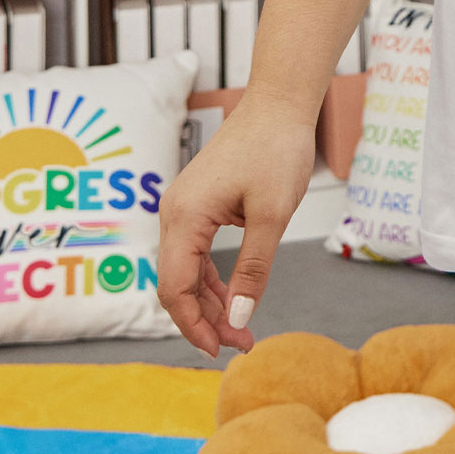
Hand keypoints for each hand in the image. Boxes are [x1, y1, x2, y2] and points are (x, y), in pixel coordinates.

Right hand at [156, 95, 317, 357]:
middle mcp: (174, 214)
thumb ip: (253, 268)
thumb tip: (237, 318)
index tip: (222, 350)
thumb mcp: (273, 214)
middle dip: (206, 319)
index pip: (175, 288)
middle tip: (242, 342)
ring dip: (211, 301)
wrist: (280, 103)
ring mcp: (184, 208)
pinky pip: (197, 252)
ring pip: (186, 270)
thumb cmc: (278, 149)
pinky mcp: (198, 204)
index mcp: (184, 217)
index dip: (195, 326)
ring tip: (241, 328)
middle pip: (177, 284)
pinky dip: (214, 278)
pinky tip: (234, 296)